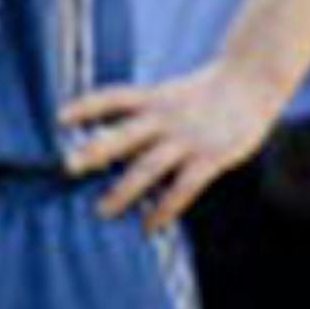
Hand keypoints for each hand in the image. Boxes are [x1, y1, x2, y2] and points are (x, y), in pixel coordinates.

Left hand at [59, 59, 283, 228]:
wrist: (251, 82)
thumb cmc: (203, 94)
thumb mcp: (168, 95)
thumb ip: (142, 116)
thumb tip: (109, 144)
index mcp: (152, 98)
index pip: (112, 98)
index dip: (85, 107)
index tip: (58, 119)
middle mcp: (164, 117)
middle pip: (124, 134)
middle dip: (96, 150)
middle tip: (67, 167)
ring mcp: (187, 139)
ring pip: (149, 166)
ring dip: (124, 190)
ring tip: (102, 210)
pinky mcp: (211, 158)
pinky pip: (183, 188)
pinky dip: (164, 208)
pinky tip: (149, 226)